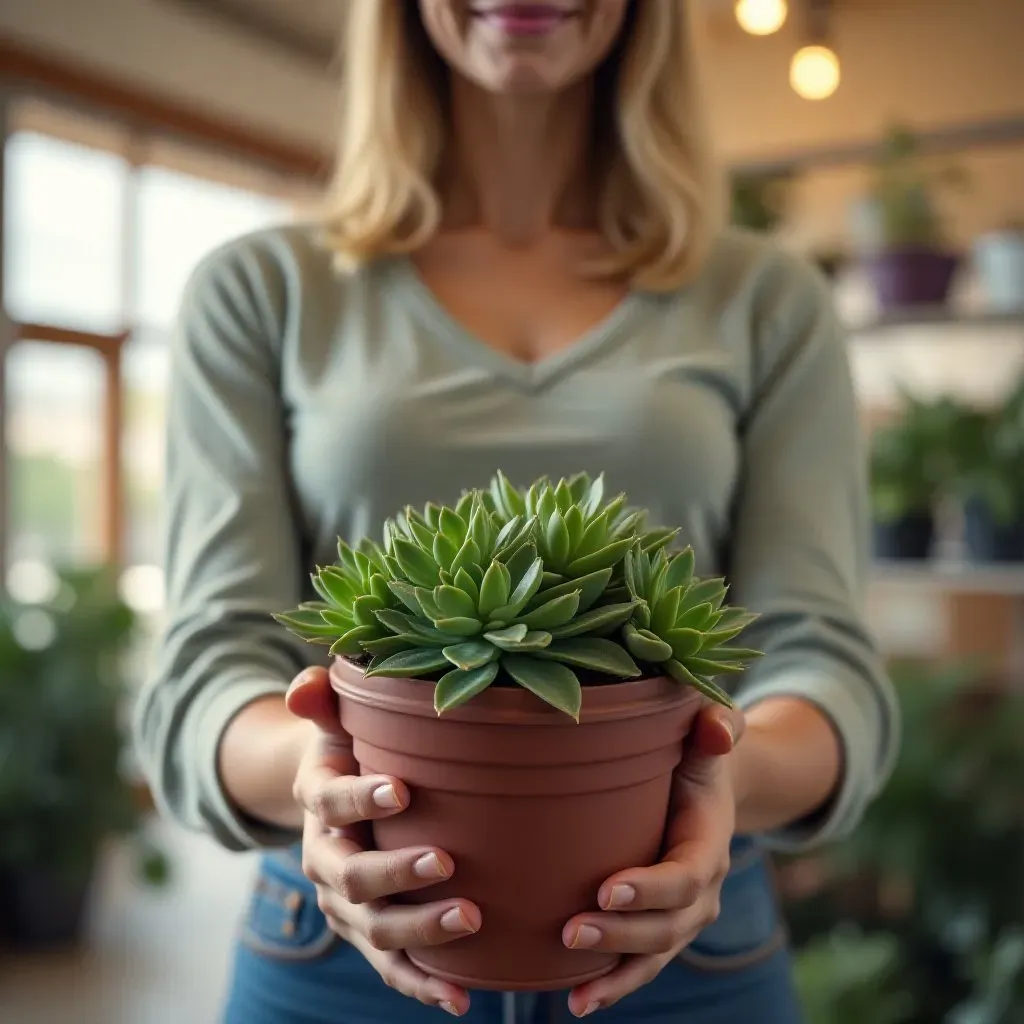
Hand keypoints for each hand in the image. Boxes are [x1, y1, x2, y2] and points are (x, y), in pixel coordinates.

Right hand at [286, 667, 479, 1016]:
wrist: (341, 791)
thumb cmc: (353, 744)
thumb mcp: (337, 715)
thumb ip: (323, 698)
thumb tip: (306, 687)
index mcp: (316, 799)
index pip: (330, 801)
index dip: (359, 799)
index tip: (401, 789)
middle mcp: (323, 857)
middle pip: (350, 875)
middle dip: (396, 872)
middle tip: (446, 861)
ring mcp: (345, 903)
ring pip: (374, 927)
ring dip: (418, 930)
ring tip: (470, 920)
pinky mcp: (370, 931)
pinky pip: (392, 965)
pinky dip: (422, 985)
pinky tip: (460, 998)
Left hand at [561, 701, 745, 1017]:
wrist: (706, 783)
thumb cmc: (695, 753)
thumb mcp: (708, 734)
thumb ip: (715, 727)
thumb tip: (713, 728)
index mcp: (709, 843)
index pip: (684, 876)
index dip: (650, 888)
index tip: (606, 888)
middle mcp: (702, 891)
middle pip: (667, 926)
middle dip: (622, 934)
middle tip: (572, 931)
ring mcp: (682, 916)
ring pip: (653, 955)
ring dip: (615, 972)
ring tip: (575, 991)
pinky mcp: (658, 927)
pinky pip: (641, 964)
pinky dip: (613, 986)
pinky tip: (577, 1002)